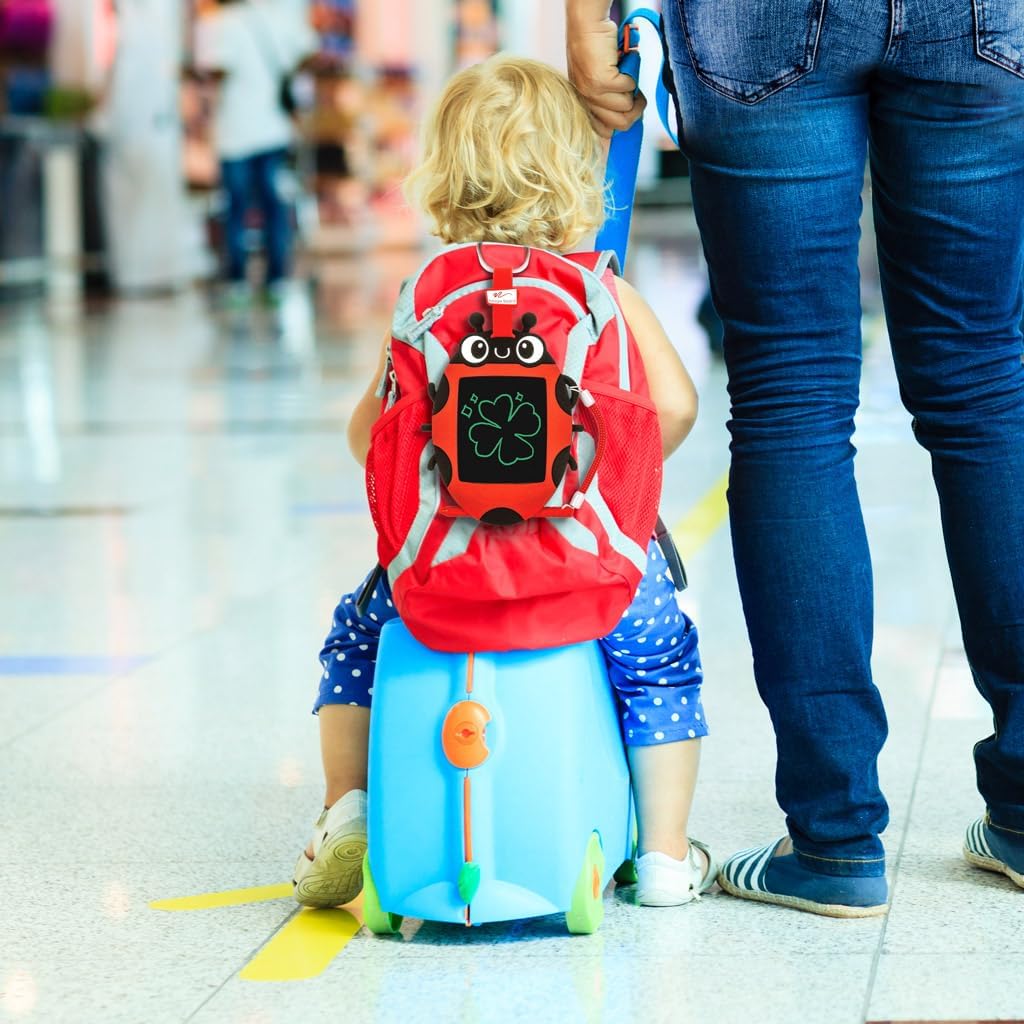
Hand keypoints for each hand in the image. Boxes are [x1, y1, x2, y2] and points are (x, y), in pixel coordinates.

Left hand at [566, 17, 646, 137]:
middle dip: (635, 111)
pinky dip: (631, 75)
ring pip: (626, 107)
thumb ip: (606, 98)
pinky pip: (628, 88)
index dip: (622, 121)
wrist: (586, 24)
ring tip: (628, 76)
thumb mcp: (596, 79)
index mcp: (583, 103)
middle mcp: (585, 101)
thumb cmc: (593, 47)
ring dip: (633, 90)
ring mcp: (592, 92)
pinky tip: (622, 64)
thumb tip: (627, 112)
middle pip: (620, 125)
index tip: (630, 109)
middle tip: (638, 97)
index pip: (605, 131)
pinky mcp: (601, 81)